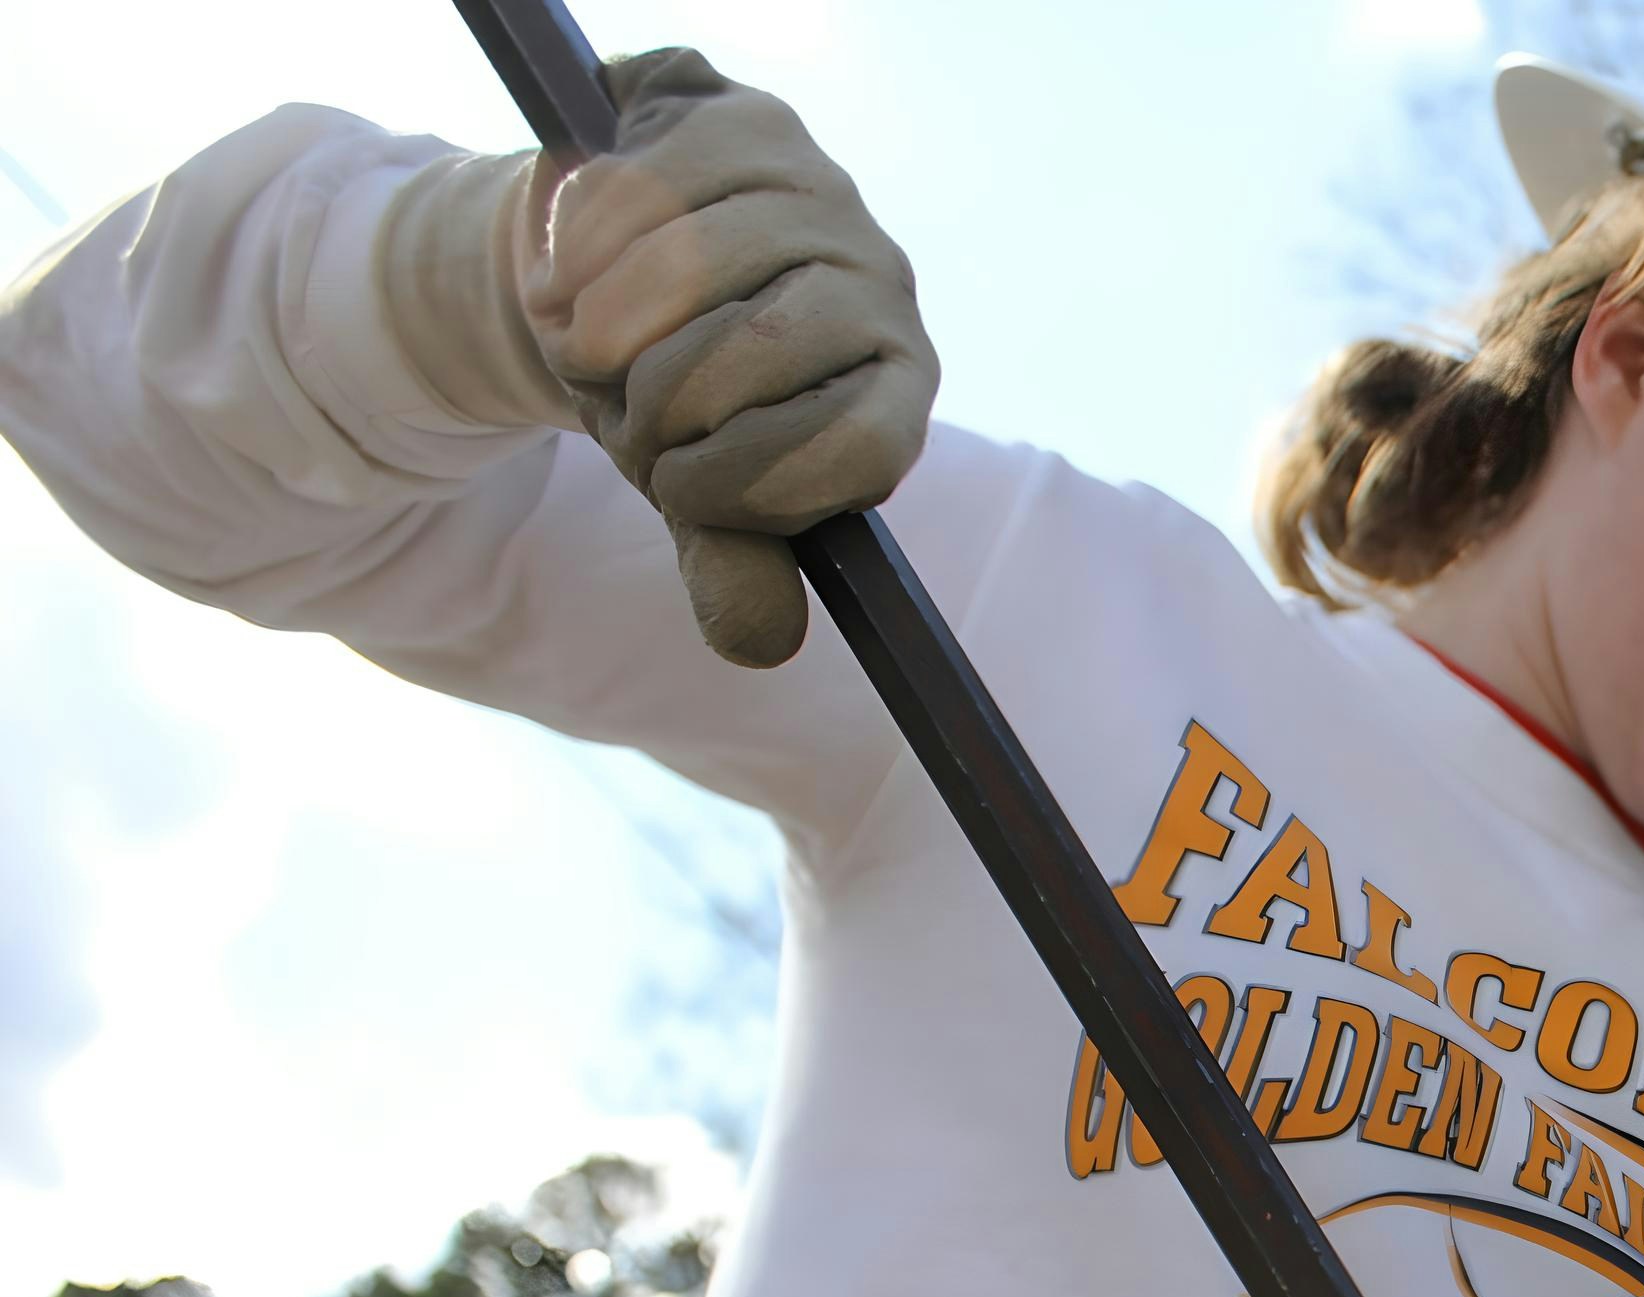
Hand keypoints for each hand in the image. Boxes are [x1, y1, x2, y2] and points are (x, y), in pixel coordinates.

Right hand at [377, 51, 935, 665]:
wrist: (598, 288)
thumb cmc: (669, 406)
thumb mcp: (696, 492)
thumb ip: (732, 563)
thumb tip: (760, 642)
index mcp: (893, 391)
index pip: (857, 448)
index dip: (747, 482)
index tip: (674, 487)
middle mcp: (880, 287)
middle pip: (764, 346)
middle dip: (661, 400)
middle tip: (624, 410)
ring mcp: (824, 197)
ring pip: (699, 258)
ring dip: (609, 321)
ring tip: (586, 345)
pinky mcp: (749, 125)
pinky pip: (653, 182)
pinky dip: (586, 245)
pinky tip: (568, 273)